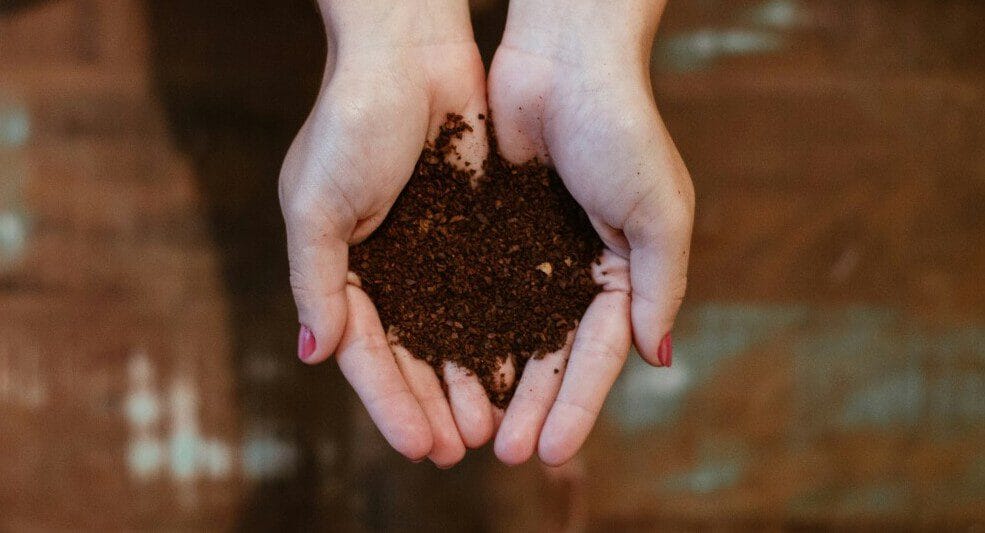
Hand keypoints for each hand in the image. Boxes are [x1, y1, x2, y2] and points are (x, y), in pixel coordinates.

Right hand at [279, 0, 497, 466]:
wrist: (410, 53)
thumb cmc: (351, 120)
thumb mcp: (316, 204)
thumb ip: (317, 280)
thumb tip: (315, 354)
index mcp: (341, 267)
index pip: (365, 351)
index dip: (390, 402)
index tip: (418, 446)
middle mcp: (387, 267)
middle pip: (411, 354)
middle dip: (433, 404)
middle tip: (461, 450)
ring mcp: (432, 253)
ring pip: (452, 332)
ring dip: (468, 380)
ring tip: (492, 425)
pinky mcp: (474, 231)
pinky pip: (487, 293)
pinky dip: (498, 331)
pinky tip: (517, 367)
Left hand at [487, 0, 693, 464]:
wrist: (563, 58)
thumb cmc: (622, 128)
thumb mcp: (658, 213)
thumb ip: (659, 287)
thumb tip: (660, 358)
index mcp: (622, 271)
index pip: (600, 354)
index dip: (578, 404)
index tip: (554, 450)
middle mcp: (575, 268)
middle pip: (550, 354)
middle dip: (531, 405)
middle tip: (507, 454)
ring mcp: (530, 250)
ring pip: (508, 331)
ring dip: (493, 381)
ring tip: (472, 428)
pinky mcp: (488, 228)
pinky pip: (475, 289)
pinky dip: (463, 328)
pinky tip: (445, 366)